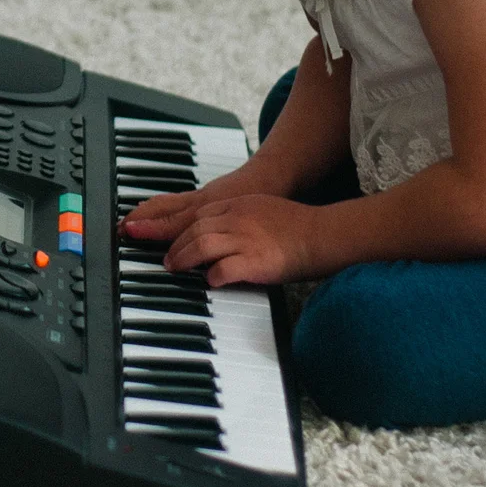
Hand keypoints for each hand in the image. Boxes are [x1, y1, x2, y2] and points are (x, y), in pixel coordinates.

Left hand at [152, 195, 326, 287]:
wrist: (323, 234)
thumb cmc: (296, 226)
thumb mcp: (260, 208)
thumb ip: (236, 215)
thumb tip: (216, 230)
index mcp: (237, 205)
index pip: (196, 214)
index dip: (174, 226)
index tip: (162, 237)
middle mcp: (237, 218)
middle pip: (193, 229)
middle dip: (174, 245)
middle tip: (167, 260)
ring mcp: (245, 238)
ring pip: (201, 245)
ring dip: (184, 259)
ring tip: (176, 269)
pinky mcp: (256, 260)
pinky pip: (224, 268)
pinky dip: (212, 276)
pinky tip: (209, 282)